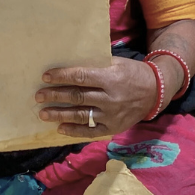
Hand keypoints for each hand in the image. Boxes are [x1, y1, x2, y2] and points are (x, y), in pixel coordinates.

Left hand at [36, 57, 161, 136]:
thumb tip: (70, 66)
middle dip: (55, 96)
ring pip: (80, 115)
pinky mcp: (113, 127)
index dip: (61, 77)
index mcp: (111, 78)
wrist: (156, 91)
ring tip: (43, 113)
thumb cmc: (133, 73)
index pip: (81, 77)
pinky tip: (60, 128)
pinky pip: (90, 131)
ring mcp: (111, 115)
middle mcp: (110, 98)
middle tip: (39, 95)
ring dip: (59, 114)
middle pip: (77, 97)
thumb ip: (97, 66)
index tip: (45, 77)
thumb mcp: (117, 63)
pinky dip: (74, 131)